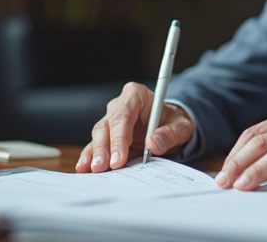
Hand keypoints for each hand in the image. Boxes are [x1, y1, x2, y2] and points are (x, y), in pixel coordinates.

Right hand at [75, 82, 193, 172]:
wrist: (170, 125)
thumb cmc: (173, 122)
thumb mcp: (180, 126)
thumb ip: (169, 134)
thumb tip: (153, 144)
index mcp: (136, 95)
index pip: (123, 115)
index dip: (119, 138)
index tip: (119, 159)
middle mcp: (119, 105)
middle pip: (107, 125)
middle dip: (103, 148)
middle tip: (102, 167)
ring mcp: (111, 120)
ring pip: (98, 135)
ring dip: (95, 154)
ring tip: (94, 170)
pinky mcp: (108, 135)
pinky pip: (96, 145)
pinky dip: (91, 156)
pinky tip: (85, 168)